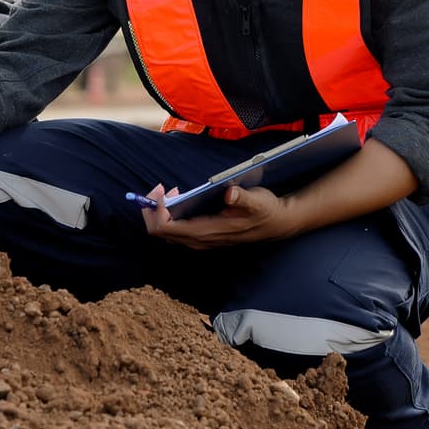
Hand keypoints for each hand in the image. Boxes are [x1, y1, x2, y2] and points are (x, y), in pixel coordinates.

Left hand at [139, 183, 301, 247]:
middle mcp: (200, 240)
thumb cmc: (264, 211)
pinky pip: (175, 230)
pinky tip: (178, 198)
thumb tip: (230, 194)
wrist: (276, 224)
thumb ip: (242, 198)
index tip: (163, 191)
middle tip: (160, 188)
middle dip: (152, 209)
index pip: (168, 229)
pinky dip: (168, 214)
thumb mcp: (257, 201)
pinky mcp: (202, 236)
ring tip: (167, 192)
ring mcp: (200, 240)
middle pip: (160, 232)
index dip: (158, 211)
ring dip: (159, 212)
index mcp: (208, 231)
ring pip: (166, 232)